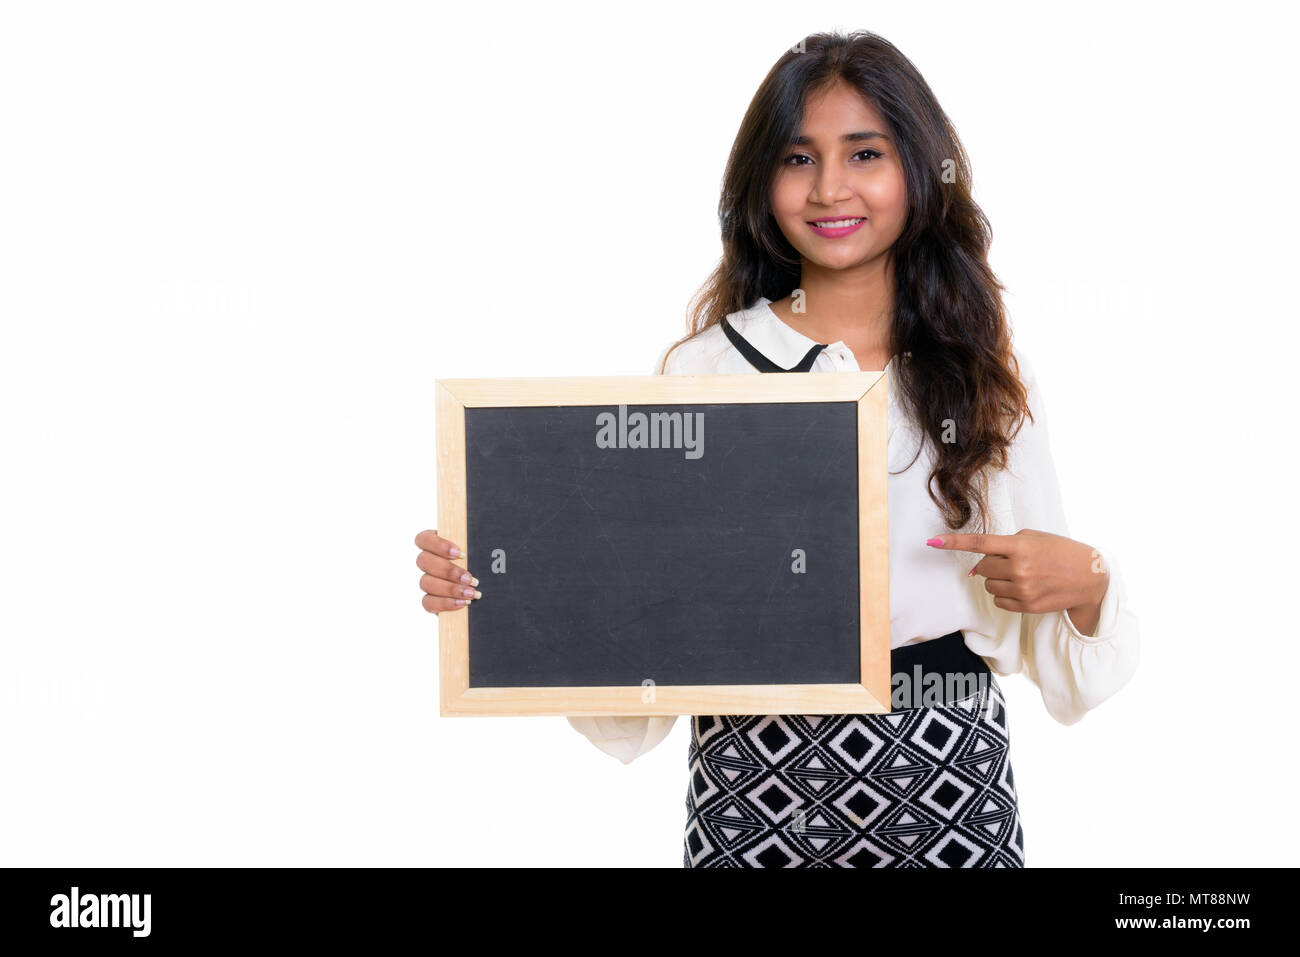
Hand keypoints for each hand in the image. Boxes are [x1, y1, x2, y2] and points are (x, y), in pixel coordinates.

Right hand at [415, 529, 479, 612]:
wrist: (492, 592)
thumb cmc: (486, 565)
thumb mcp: (484, 550)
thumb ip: (476, 544)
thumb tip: (484, 539)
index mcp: (437, 544)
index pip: (424, 539)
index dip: (438, 545)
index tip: (462, 554)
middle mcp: (429, 562)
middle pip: (424, 561)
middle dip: (448, 570)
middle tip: (470, 578)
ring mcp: (428, 581)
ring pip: (426, 582)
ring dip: (450, 588)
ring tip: (471, 593)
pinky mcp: (431, 600)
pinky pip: (428, 602)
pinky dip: (445, 603)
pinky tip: (463, 603)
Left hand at [926, 529, 1108, 631]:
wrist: (1090, 577)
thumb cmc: (1060, 552)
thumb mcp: (1035, 538)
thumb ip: (1005, 545)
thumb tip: (979, 565)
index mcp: (1020, 546)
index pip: (980, 543)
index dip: (953, 542)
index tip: (932, 541)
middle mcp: (1019, 568)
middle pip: (982, 567)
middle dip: (990, 564)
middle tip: (1011, 561)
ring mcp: (1023, 589)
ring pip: (989, 585)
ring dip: (998, 579)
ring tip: (1022, 574)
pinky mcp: (1026, 606)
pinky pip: (998, 601)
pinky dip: (1004, 594)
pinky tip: (1023, 588)